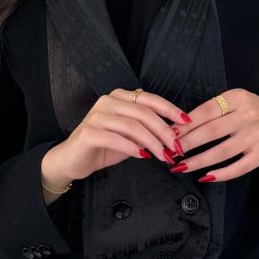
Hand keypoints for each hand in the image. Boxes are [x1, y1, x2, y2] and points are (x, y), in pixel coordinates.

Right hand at [42, 87, 184, 184]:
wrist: (73, 160)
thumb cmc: (103, 146)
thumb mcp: (130, 137)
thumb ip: (147, 131)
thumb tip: (174, 133)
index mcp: (119, 97)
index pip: (150, 99)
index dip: (170, 109)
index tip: (186, 121)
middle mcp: (108, 101)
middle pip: (144, 113)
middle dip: (164, 131)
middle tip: (176, 147)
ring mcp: (97, 115)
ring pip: (133, 126)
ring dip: (152, 142)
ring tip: (163, 155)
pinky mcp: (88, 132)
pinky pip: (116, 139)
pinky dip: (132, 148)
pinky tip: (142, 156)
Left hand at [169, 89, 258, 182]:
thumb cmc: (251, 110)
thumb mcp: (234, 101)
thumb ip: (212, 110)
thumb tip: (179, 126)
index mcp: (238, 98)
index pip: (208, 110)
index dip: (187, 123)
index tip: (170, 132)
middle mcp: (248, 116)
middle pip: (212, 131)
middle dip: (188, 143)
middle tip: (170, 152)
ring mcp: (256, 136)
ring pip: (222, 152)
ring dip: (199, 161)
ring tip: (181, 167)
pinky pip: (239, 167)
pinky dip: (221, 174)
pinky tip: (205, 177)